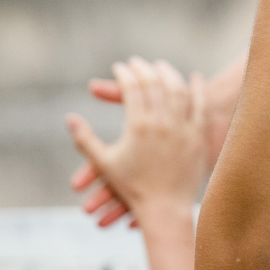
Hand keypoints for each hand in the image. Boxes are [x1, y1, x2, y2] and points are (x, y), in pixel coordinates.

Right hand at [65, 58, 205, 227]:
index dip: (125, 75)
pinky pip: (200, 105)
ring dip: (169, 74)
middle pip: (155, 84)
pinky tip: (195, 77)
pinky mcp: (199, 135)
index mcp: (137, 127)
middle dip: (144, 69)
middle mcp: (162, 123)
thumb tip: (68, 118)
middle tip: (137, 62)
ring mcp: (183, 127)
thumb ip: (84, 139)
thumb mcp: (104, 163)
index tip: (120, 66)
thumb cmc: (131, 187)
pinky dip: (197, 89)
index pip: (132, 89)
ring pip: (178, 90)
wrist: (165, 208)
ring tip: (160, 66)